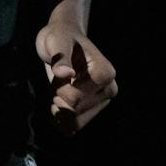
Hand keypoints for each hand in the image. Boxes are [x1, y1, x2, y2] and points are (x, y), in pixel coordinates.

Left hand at [36, 13, 117, 134]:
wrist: (63, 39)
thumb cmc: (60, 37)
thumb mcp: (56, 42)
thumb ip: (60, 58)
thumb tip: (66, 73)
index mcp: (105, 72)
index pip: (75, 98)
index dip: (60, 89)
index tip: (61, 72)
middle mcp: (109, 89)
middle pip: (75, 110)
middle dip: (59, 97)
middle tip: (59, 78)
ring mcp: (102, 101)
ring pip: (75, 123)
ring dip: (60, 109)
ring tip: (58, 89)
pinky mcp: (94, 109)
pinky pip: (74, 128)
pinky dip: (61, 120)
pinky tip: (57, 104)